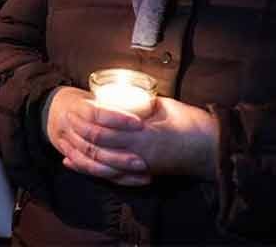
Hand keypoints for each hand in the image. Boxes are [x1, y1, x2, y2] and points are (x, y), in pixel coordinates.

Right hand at [44, 87, 149, 185]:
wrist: (54, 112)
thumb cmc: (83, 103)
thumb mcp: (95, 97)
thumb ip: (119, 102)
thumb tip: (154, 104)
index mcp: (78, 107)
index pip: (97, 113)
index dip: (118, 119)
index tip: (140, 123)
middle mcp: (71, 126)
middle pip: (95, 143)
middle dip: (120, 155)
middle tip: (143, 160)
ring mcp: (69, 143)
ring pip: (92, 162)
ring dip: (117, 170)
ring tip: (142, 172)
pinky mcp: (72, 157)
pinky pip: (91, 171)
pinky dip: (110, 177)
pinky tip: (130, 180)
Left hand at [68, 96, 218, 178]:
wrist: (211, 148)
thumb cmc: (191, 123)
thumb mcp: (165, 106)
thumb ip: (144, 105)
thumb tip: (130, 97)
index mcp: (141, 129)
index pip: (105, 124)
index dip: (87, 116)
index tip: (76, 106)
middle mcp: (136, 149)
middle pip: (98, 144)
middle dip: (78, 134)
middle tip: (64, 122)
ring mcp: (139, 164)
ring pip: (102, 164)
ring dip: (81, 156)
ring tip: (65, 147)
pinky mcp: (144, 174)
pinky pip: (115, 177)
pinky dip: (96, 172)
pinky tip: (82, 166)